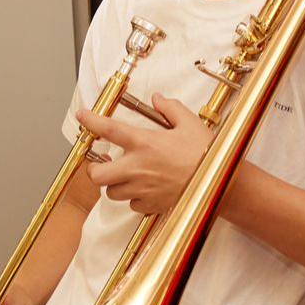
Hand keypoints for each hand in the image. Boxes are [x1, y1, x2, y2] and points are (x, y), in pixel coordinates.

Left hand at [76, 94, 211, 216]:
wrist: (220, 184)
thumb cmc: (206, 153)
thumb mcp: (190, 122)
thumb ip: (170, 108)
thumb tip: (158, 99)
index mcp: (144, 143)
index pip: (109, 129)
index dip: (91, 122)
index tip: (83, 117)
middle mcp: (138, 168)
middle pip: (97, 175)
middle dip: (94, 170)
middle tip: (102, 163)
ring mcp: (143, 189)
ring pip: (112, 192)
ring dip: (114, 184)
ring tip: (125, 177)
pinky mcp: (151, 205)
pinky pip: (132, 205)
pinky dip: (133, 198)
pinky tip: (143, 190)